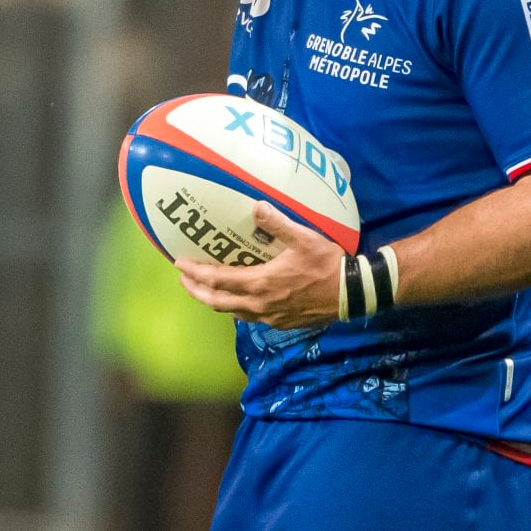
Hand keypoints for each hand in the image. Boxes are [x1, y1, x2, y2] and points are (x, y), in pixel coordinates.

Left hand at [174, 201, 345, 329]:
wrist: (350, 294)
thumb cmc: (327, 264)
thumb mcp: (304, 238)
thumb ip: (278, 223)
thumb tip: (256, 206)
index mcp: (260, 283)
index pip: (217, 280)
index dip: (195, 273)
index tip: (179, 265)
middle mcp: (259, 305)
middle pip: (217, 302)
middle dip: (197, 290)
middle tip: (184, 279)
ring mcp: (270, 317)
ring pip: (232, 313)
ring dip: (214, 301)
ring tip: (205, 290)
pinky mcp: (281, 323)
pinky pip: (249, 318)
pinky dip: (235, 308)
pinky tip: (238, 300)